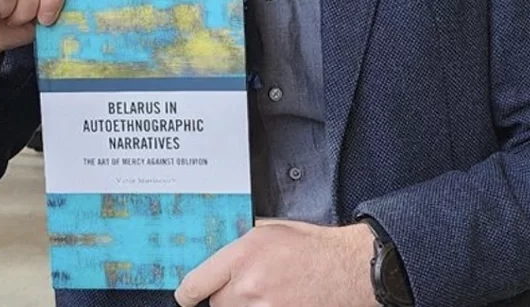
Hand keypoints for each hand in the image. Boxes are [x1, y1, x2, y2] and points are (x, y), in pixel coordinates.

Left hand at [175, 220, 377, 306]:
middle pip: (216, 303)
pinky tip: (276, 298)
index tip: (185, 296)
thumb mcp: (270, 229)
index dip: (187, 293)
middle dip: (225, 295)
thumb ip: (240, 241)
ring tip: (264, 291)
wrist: (345, 268)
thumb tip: (219, 246)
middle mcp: (248, 286)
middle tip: (242, 284)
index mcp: (243, 255)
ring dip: (242, 305)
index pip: (197, 284)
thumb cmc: (310, 245)